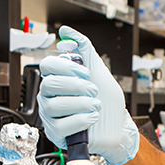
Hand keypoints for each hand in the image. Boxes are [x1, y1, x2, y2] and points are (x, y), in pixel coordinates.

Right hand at [37, 26, 139, 164]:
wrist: (118, 128)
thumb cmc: (107, 102)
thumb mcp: (99, 72)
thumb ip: (85, 51)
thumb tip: (67, 31)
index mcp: (58, 79)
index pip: (47, 66)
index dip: (66, 67)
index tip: (85, 72)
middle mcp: (51, 96)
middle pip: (48, 84)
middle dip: (76, 86)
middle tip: (94, 90)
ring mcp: (51, 115)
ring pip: (54, 106)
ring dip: (81, 104)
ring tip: (96, 106)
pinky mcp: (56, 132)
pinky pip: (61, 125)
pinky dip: (80, 120)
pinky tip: (91, 118)